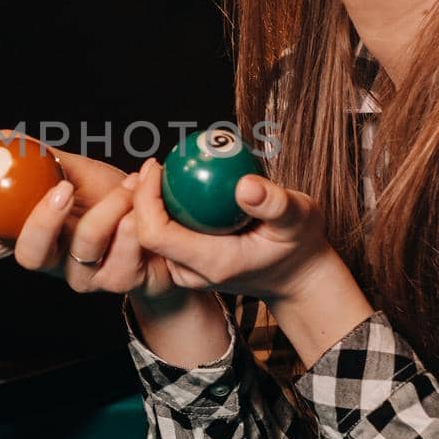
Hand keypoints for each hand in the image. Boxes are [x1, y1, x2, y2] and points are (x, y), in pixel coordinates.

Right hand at [0, 141, 179, 304]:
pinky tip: (142, 199)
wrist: (165, 226)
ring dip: (108, 211)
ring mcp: (86, 277)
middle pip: (29, 255)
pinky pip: (122, 261)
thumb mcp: (77, 172)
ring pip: (83, 251)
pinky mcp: (120, 282)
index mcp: (33, 235)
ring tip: (129, 184)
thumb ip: (39, 158)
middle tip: (62, 189)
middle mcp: (54, 261)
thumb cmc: (112, 197)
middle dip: (42, 222)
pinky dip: (135, 225)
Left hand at [129, 157, 331, 302]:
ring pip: (150, 236)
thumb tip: (245, 185)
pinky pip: (163, 235)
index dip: (145, 199)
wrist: (296, 276)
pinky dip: (161, 210)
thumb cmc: (299, 243)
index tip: (158, 166)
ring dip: (147, 203)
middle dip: (139, 197)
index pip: (156, 233)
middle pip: (144, 234)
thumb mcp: (299, 218)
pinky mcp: (188, 265)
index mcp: (212, 263)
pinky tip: (169, 184)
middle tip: (154, 162)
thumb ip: (275, 203)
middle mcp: (192, 274)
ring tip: (158, 171)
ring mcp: (187, 273)